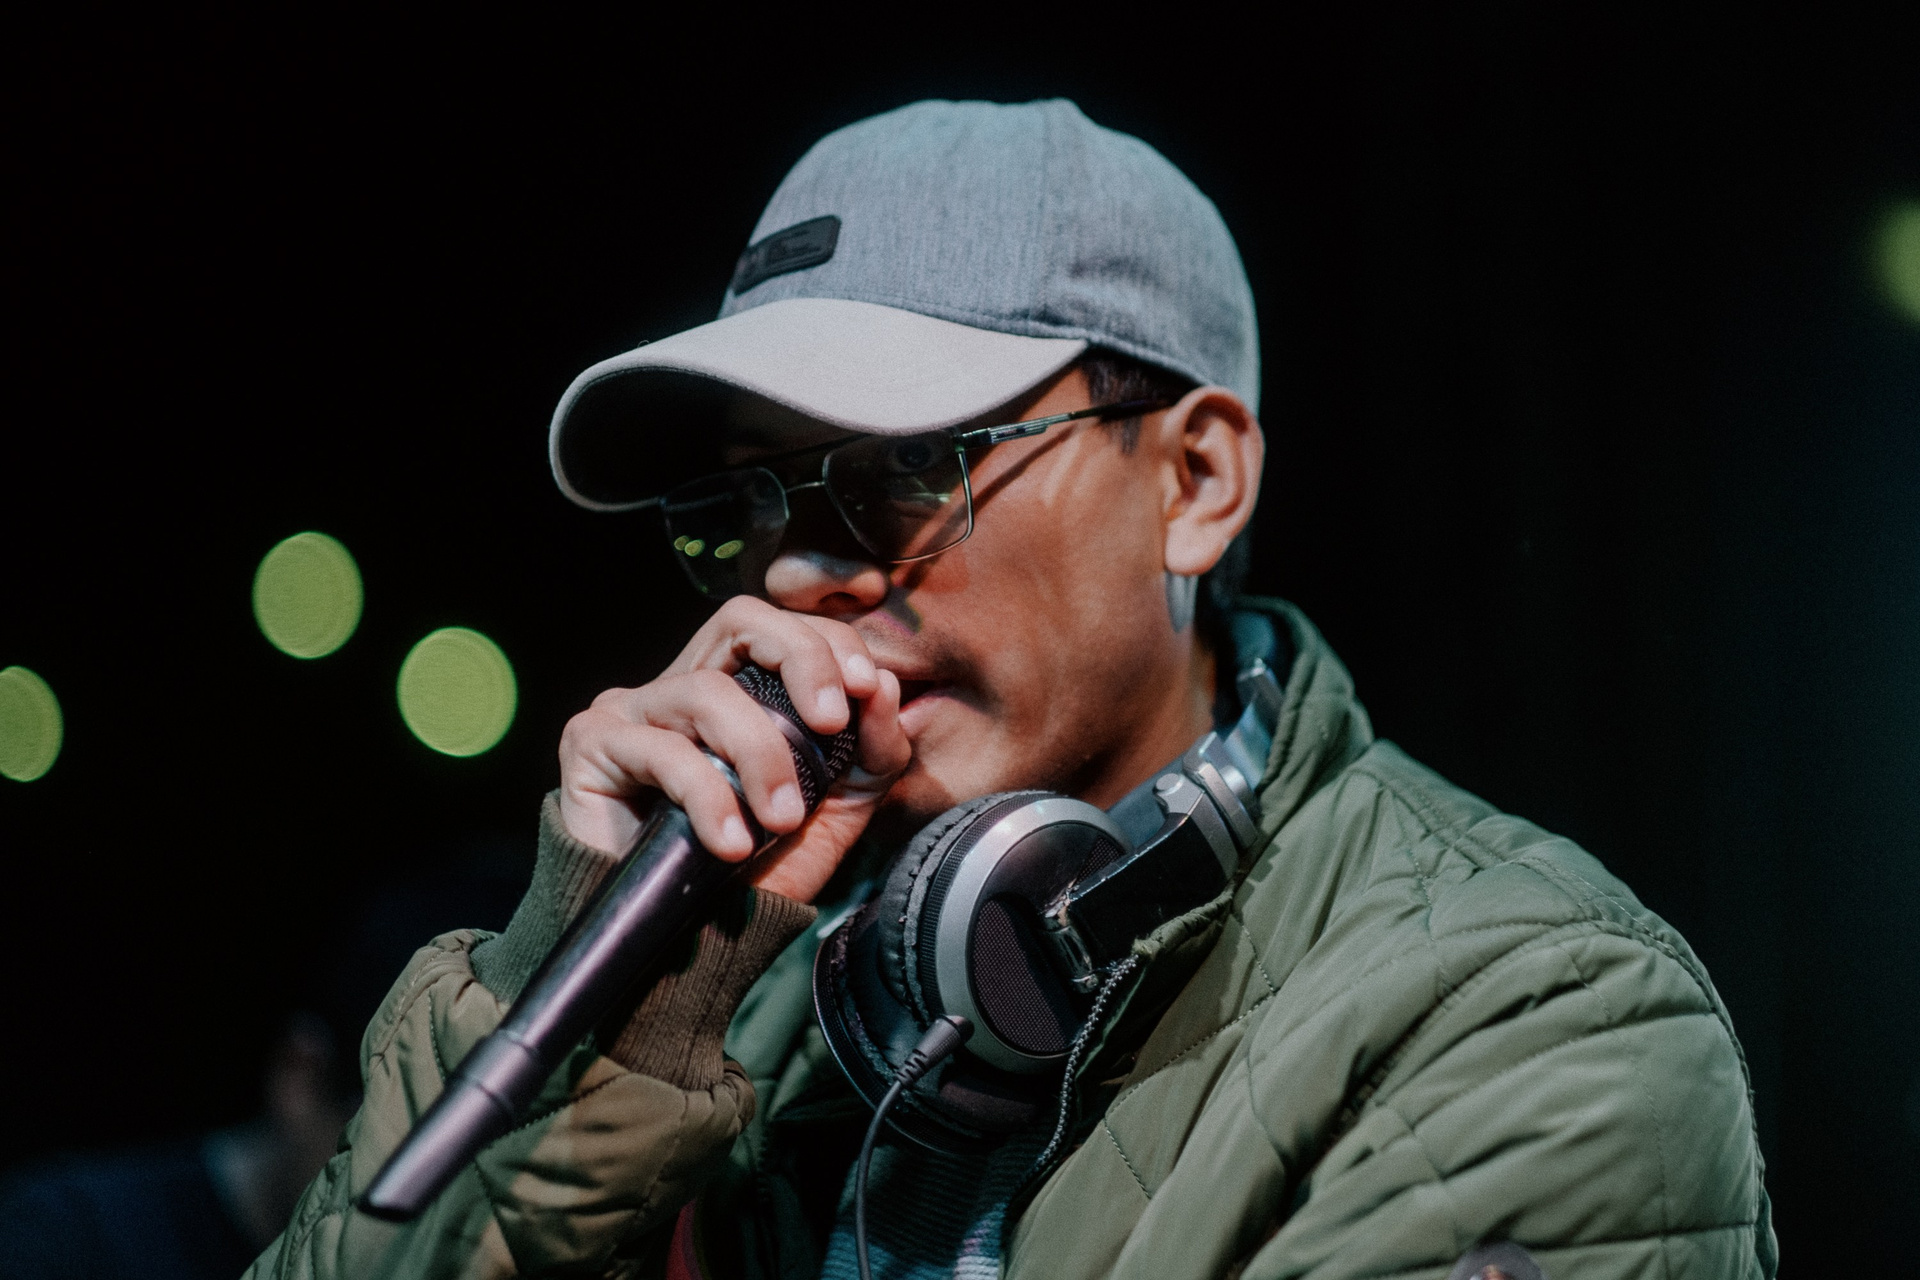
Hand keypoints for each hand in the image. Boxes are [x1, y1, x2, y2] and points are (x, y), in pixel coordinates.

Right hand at [557, 597, 910, 902]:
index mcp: (736, 691)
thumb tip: (887, 687)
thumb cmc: (753, 873)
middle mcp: (680, 687)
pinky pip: (660, 751)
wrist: (683, 949)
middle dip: (800, 657)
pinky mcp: (591, 745)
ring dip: (760, 754)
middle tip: (832, 721)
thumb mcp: (834, 811)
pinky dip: (707, 797)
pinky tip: (731, 845)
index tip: (869, 688)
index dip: (828, 643)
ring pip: (706, 691)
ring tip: (782, 820)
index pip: (782, 629)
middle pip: (739, 620)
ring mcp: (631, 711)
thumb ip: (868, 752)